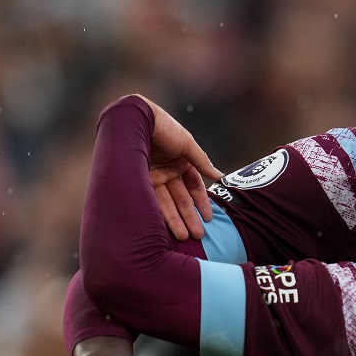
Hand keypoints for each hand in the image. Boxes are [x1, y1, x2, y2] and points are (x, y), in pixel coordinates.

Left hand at [137, 96, 223, 240]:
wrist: (136, 118)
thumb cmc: (165, 128)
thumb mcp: (188, 144)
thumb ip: (202, 162)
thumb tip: (219, 176)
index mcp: (180, 162)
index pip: (193, 186)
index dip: (201, 202)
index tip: (209, 218)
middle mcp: (166, 171)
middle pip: (180, 198)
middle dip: (189, 216)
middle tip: (198, 235)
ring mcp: (151, 177)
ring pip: (166, 202)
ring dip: (175, 219)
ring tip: (183, 236)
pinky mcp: (138, 180)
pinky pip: (150, 199)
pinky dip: (159, 212)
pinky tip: (167, 227)